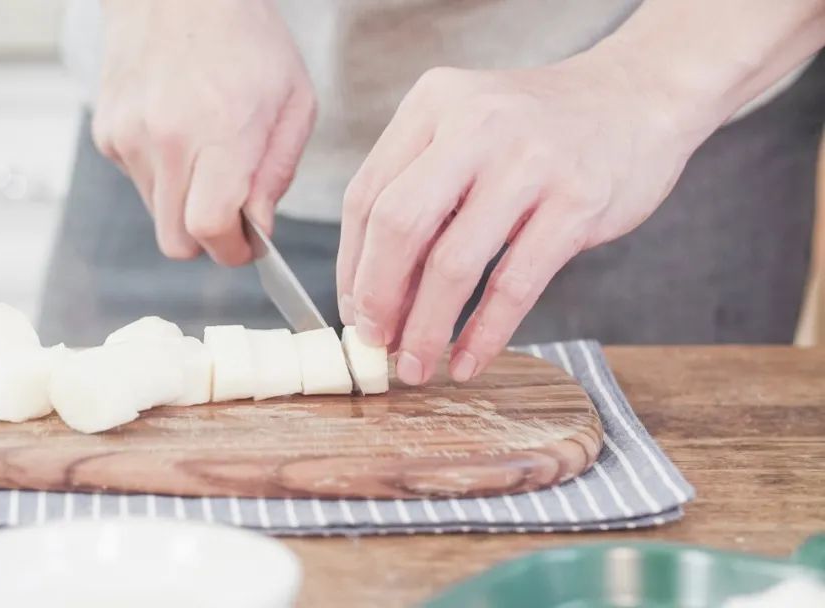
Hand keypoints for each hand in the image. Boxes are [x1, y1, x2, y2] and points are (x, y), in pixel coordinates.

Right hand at [91, 0, 314, 264]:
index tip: (248, 245)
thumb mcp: (293, 102)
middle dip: (207, 241)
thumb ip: (277, 173)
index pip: (210, 227)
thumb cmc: (248, 41)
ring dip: (184, 204)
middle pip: (176, 240)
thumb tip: (257, 228)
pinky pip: (138, 182)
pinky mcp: (108, 133)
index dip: (231, 250)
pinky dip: (161, 175)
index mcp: (220, 132)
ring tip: (206, 156)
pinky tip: (179, 134)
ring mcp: (129, 136)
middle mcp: (166, 140)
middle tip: (231, 215)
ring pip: (156, 215)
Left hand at [337, 56, 700, 384]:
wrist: (638, 97)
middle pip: (399, 226)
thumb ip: (419, 191)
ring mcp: (529, 162)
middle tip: (375, 344)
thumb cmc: (538, 130)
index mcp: (433, 105)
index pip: (367, 196)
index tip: (355, 312)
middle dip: (378, 298)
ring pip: (454, 263)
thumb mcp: (466, 130)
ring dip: (426, 328)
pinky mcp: (578, 201)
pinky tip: (469, 359)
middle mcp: (475, 125)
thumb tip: (371, 291)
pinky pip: (515, 284)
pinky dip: (485, 333)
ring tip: (416, 367)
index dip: (352, 265)